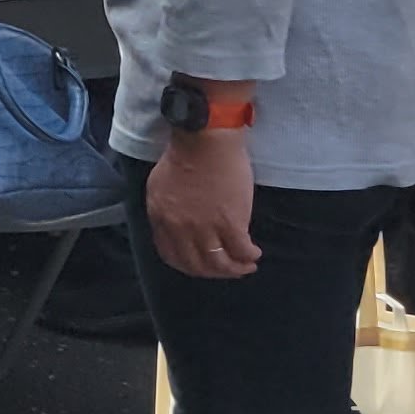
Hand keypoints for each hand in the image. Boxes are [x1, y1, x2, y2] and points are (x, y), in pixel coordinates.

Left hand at [147, 129, 261, 277]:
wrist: (205, 141)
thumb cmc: (185, 156)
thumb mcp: (160, 187)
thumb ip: (167, 211)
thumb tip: (178, 228)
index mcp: (161, 217)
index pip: (170, 255)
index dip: (188, 265)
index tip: (202, 265)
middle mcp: (179, 228)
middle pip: (196, 265)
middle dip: (213, 273)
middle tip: (228, 269)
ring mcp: (204, 227)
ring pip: (219, 263)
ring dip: (234, 269)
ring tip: (246, 265)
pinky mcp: (230, 222)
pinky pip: (241, 251)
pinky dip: (249, 256)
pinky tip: (254, 253)